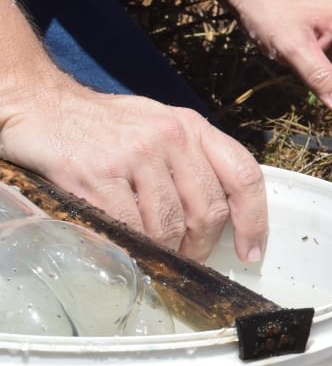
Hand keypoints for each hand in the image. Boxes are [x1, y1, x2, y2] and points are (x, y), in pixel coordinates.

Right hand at [0, 79, 267, 262]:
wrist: (42, 106)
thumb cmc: (104, 125)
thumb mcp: (161, 127)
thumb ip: (192, 162)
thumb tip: (220, 216)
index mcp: (194, 127)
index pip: (244, 175)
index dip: (254, 220)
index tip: (251, 252)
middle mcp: (172, 137)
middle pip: (208, 210)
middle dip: (201, 246)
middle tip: (188, 260)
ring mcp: (136, 154)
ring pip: (169, 225)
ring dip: (165, 252)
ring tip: (155, 255)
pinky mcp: (99, 173)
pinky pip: (128, 227)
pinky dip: (131, 246)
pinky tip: (126, 246)